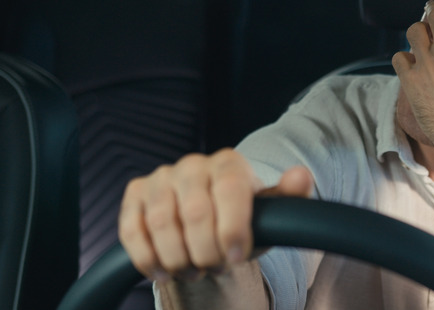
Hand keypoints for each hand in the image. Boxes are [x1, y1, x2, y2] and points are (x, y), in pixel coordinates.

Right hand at [118, 148, 311, 282]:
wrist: (210, 216)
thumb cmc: (241, 216)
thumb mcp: (268, 212)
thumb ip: (288, 198)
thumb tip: (301, 176)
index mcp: (229, 163)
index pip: (230, 190)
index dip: (232, 229)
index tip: (236, 257)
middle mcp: (193, 164)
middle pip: (195, 212)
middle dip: (206, 252)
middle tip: (215, 268)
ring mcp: (161, 177)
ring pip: (163, 224)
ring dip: (178, 259)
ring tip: (194, 270)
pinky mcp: (135, 193)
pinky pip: (133, 230)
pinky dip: (147, 258)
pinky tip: (163, 270)